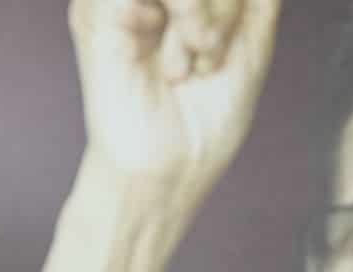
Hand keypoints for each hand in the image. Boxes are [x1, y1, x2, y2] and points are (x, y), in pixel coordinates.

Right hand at [68, 0, 281, 197]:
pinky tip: (177, 62)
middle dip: (224, 3)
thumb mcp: (250, 46)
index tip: (226, 44)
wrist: (168, 173)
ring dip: (205, 6)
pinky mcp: (97, 14)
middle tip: (211, 54)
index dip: (234, 3)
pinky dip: (185, 8)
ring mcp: (117, 1)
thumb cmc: (204, 122)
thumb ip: (255, 1)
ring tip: (200, 57)